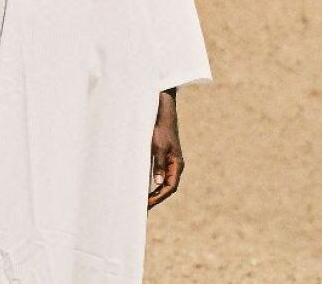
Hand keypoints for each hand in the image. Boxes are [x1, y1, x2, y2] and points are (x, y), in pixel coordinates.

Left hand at [148, 87, 183, 209]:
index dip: (159, 197)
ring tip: (145, 202)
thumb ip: (159, 165)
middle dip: (157, 198)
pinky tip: (146, 187)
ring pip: (165, 182)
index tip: (147, 204)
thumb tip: (157, 183)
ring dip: (155, 192)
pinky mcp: (165, 158)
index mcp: (177, 164)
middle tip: (144, 208)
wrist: (164, 114)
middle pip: (168, 187)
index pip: (170, 187)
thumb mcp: (158, 147)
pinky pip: (161, 175)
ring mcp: (171, 162)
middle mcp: (176, 165)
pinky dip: (154, 183)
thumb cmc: (161, 129)